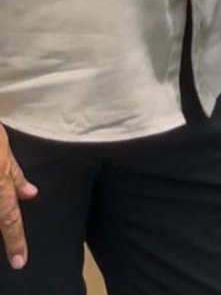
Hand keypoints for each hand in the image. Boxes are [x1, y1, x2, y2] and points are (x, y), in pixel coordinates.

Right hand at [0, 123, 35, 270]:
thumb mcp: (3, 146)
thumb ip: (15, 173)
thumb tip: (31, 194)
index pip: (8, 217)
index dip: (15, 240)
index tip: (20, 262)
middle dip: (7, 232)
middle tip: (16, 253)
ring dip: (2, 217)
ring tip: (10, 215)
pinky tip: (1, 197)